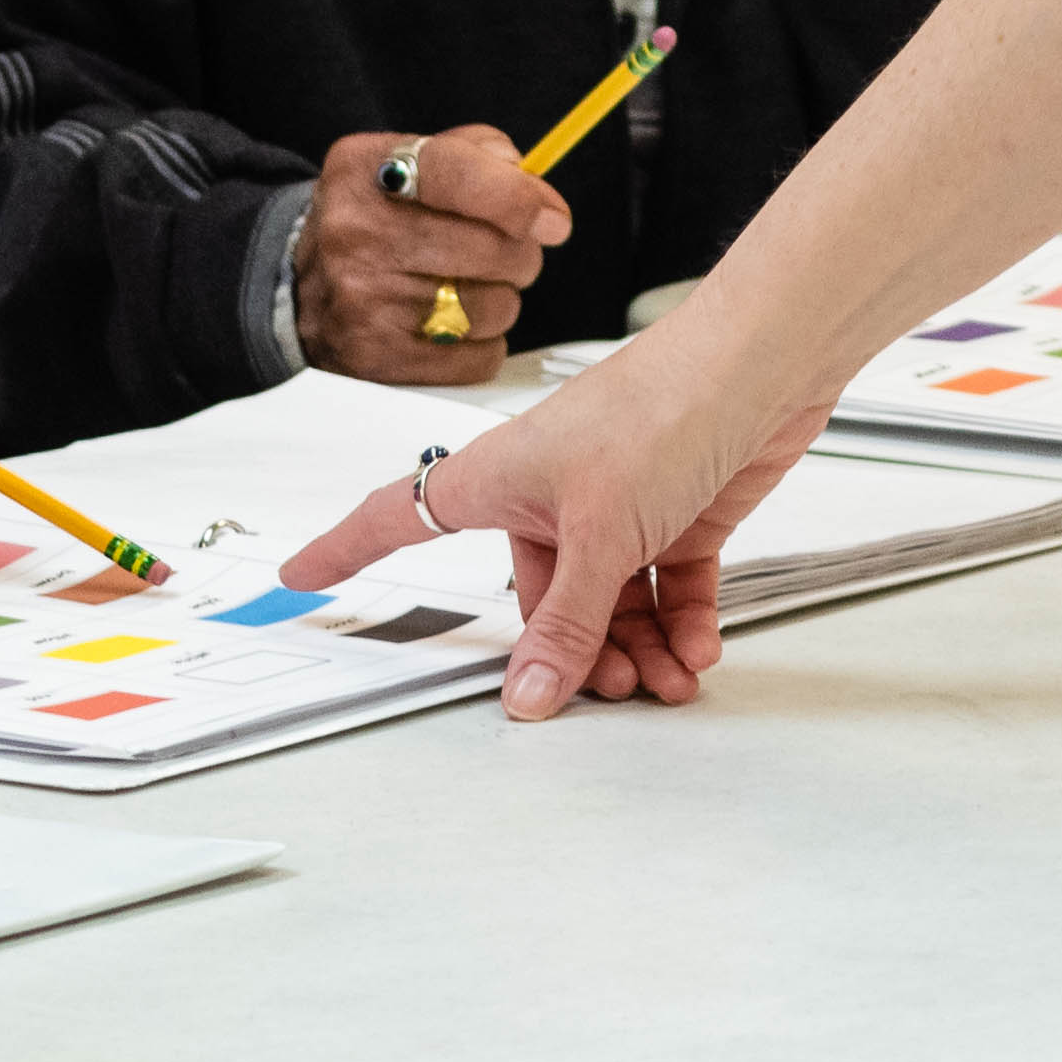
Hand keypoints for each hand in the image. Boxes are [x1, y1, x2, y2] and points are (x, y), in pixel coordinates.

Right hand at [275, 331, 817, 717]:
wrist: (763, 366)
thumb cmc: (661, 410)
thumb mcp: (599, 534)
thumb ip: (568, 622)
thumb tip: (529, 696)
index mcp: (499, 478)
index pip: (400, 518)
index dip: (345, 549)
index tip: (298, 578)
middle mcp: (550, 495)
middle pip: (537, 598)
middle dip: (575, 652)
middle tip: (610, 689)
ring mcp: (616, 507)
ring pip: (609, 605)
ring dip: (637, 650)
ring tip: (669, 680)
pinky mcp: (676, 516)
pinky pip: (666, 592)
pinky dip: (681, 625)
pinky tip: (699, 650)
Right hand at [299, 126, 562, 380]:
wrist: (297, 285)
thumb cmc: (374, 219)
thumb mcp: (407, 161)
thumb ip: (474, 154)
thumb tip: (533, 189)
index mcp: (370, 170)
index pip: (460, 174)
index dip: (521, 199)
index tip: (553, 219)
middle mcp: (358, 233)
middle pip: (493, 249)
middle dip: (519, 254)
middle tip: (503, 254)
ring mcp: (362, 299)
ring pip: (493, 307)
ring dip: (500, 300)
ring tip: (469, 289)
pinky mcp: (376, 358)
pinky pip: (476, 358)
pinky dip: (482, 345)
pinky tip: (454, 326)